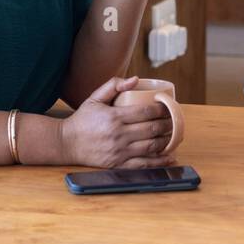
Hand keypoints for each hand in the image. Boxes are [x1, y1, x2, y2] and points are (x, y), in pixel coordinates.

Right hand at [59, 76, 176, 168]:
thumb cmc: (82, 119)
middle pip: (151, 129)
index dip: (161, 109)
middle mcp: (118, 135)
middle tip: (177, 120)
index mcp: (114, 117)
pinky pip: (143, 164)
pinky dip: (159, 162)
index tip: (168, 106)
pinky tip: (170, 157)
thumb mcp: (94, 98)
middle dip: (168, 124)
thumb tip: (135, 79)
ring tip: (176, 135)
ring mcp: (119, 151)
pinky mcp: (118, 164)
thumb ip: (113, 85)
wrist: (66, 143)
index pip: (145, 112)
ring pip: (151, 146)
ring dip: (167, 141)